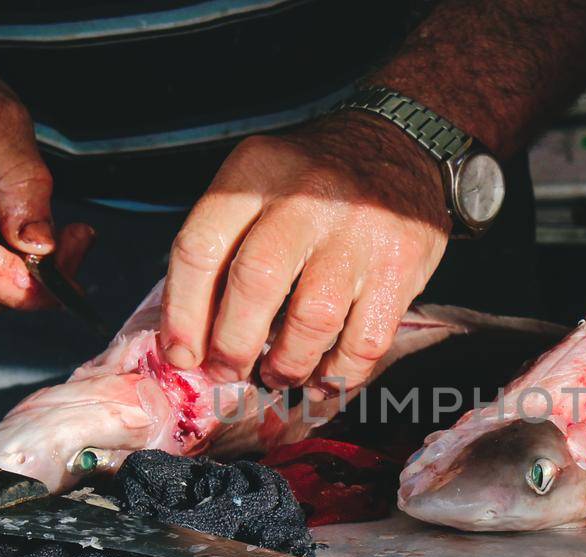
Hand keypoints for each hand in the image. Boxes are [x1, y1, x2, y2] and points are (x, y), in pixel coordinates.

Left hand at [159, 112, 449, 391]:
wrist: (403, 147)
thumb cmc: (317, 180)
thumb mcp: (260, 180)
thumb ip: (225, 242)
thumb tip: (192, 336)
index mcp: (256, 172)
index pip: (200, 249)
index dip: (182, 315)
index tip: (181, 355)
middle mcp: (305, 197)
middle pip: (253, 287)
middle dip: (233, 348)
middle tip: (228, 371)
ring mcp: (357, 233)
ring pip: (310, 322)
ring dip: (287, 366)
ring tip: (278, 375)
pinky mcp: (400, 265)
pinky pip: (364, 342)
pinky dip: (338, 374)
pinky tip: (323, 379)